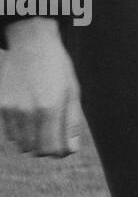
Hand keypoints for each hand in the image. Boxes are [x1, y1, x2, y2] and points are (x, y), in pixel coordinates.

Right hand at [0, 18, 82, 156]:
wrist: (31, 45)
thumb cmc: (57, 67)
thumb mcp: (72, 91)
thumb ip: (72, 123)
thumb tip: (71, 150)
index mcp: (50, 108)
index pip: (52, 149)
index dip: (60, 152)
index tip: (64, 146)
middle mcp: (28, 112)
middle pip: (36, 151)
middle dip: (47, 147)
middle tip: (55, 134)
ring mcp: (11, 110)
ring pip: (22, 145)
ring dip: (33, 141)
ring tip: (43, 123)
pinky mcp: (1, 107)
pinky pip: (10, 134)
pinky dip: (20, 132)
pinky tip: (29, 116)